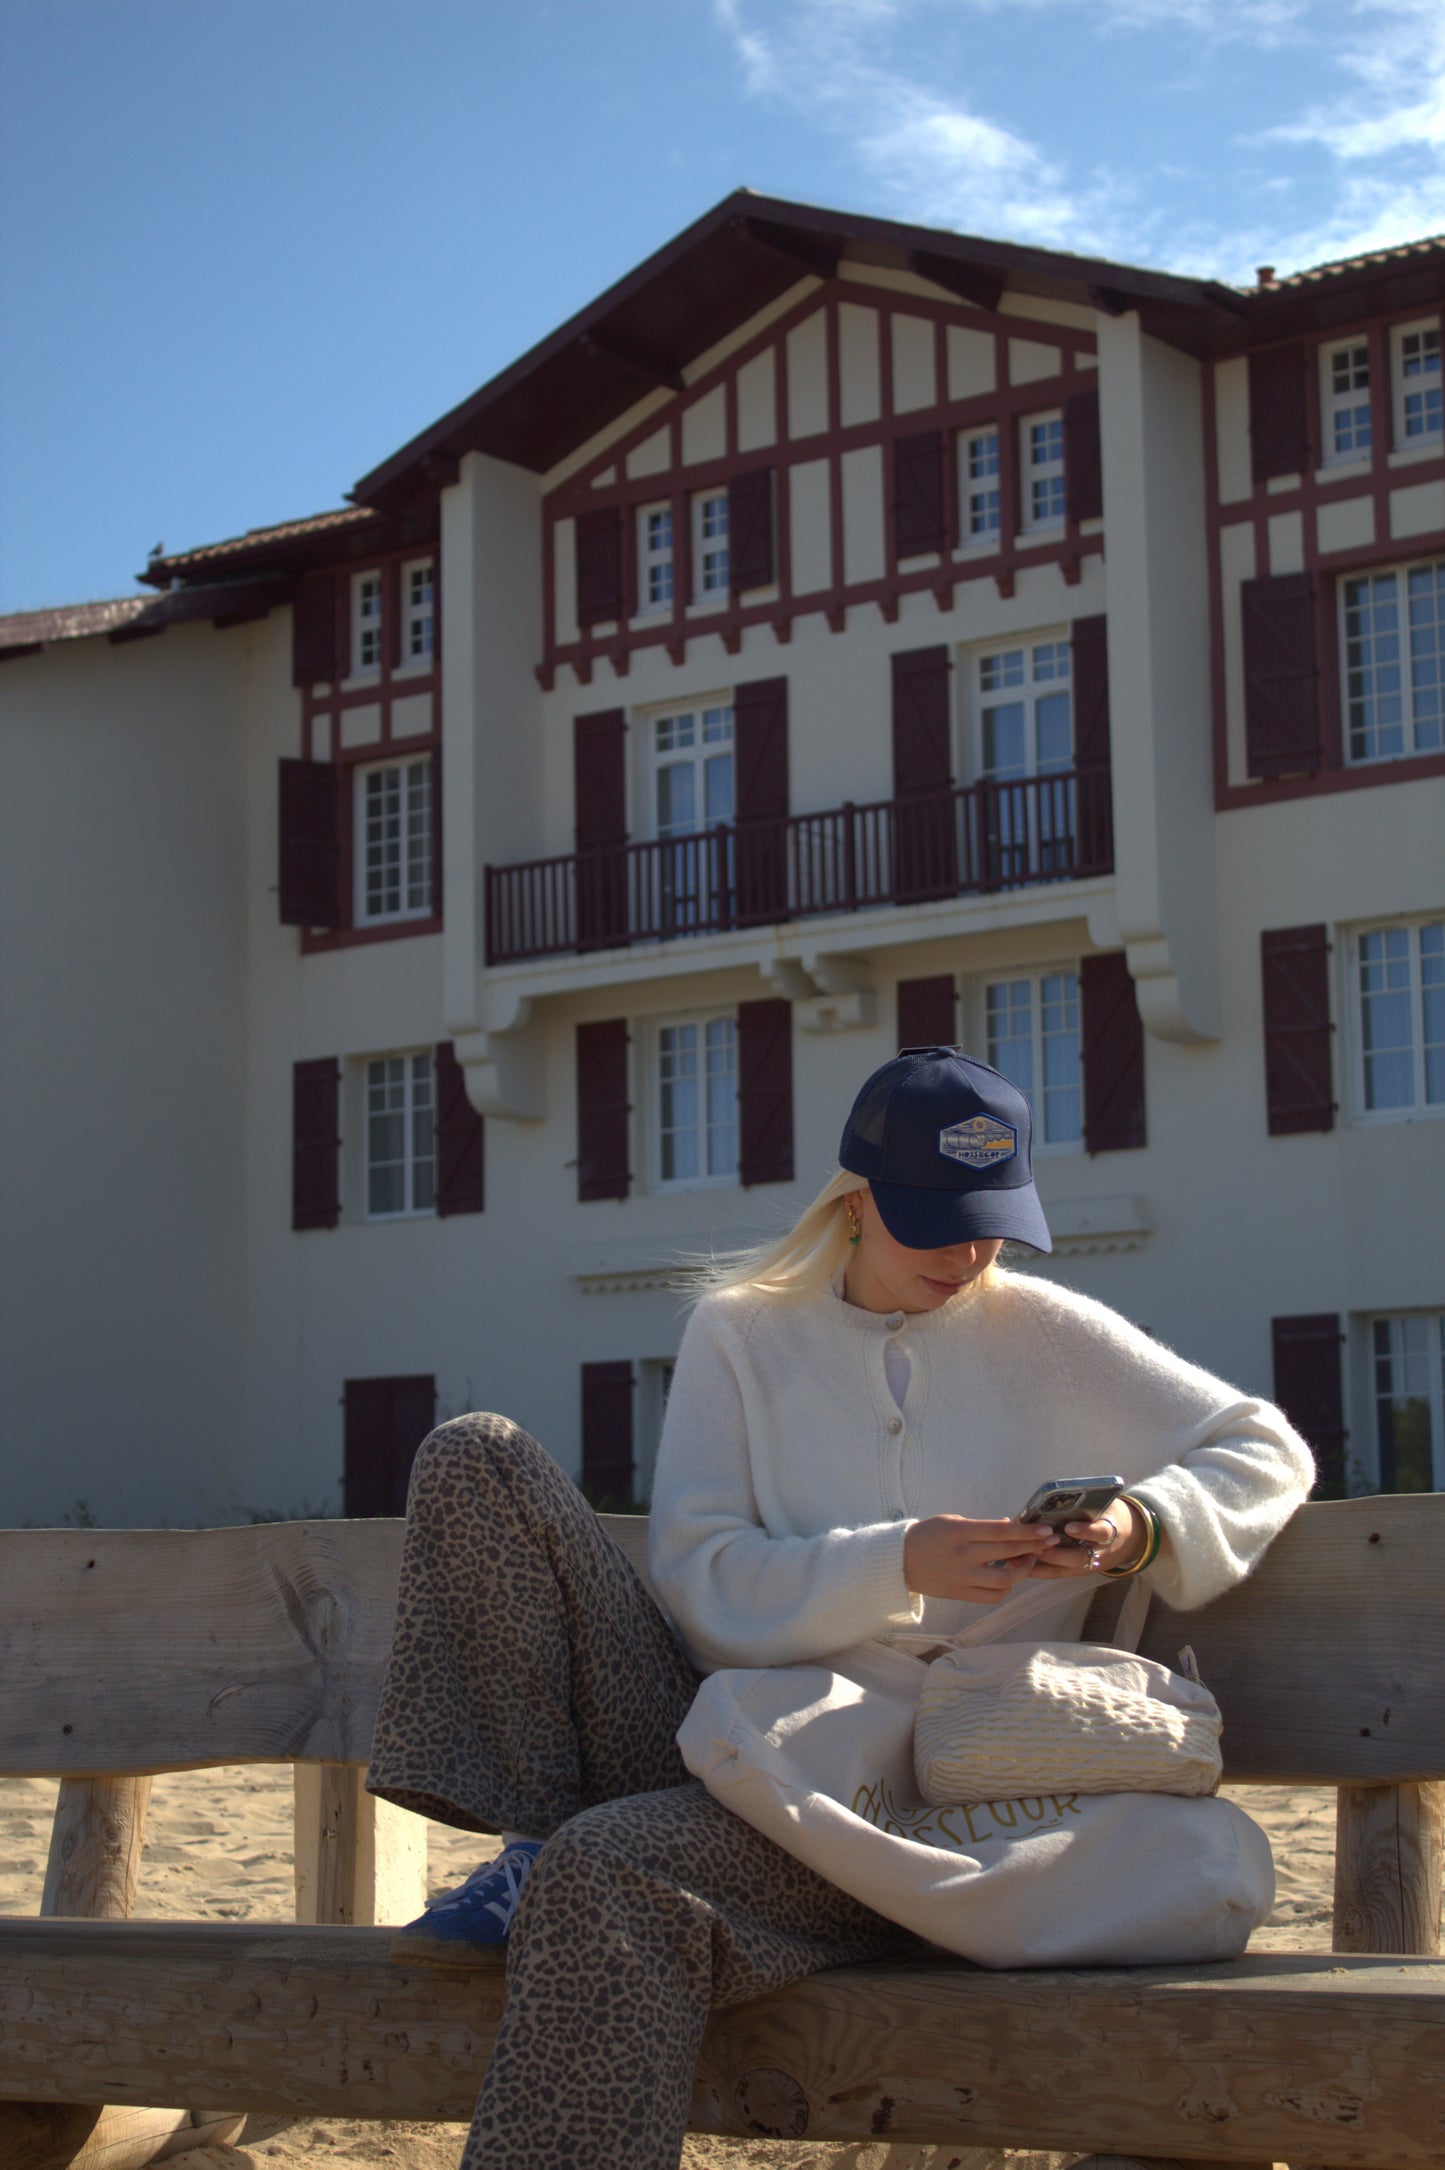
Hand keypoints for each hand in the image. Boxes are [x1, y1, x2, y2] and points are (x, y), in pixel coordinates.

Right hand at [903, 1514, 1059, 1602]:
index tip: (1045, 1530)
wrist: (899, 1561)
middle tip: (1048, 1543)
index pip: (1001, 1532)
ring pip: (1004, 1580)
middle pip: (1007, 1554)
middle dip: (1033, 1547)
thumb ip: (981, 1527)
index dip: (1026, 1532)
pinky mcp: (960, 1594)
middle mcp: (963, 1556)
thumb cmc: (927, 1535)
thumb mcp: (952, 1521)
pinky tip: (1009, 1579)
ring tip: (1029, 1561)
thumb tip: (1010, 1526)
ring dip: (1022, 1571)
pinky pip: (992, 1596)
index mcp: (960, 1533)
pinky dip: (1005, 1589)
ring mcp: (962, 1578)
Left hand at [1026, 1498, 1146, 1577]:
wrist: (1128, 1537)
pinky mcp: (1078, 1571)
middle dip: (1057, 1553)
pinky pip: (1058, 1574)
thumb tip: (1051, 1497)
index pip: (1101, 1532)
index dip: (1086, 1531)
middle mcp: (1099, 1552)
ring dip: (1042, 1564)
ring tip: (1022, 1556)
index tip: (1069, 1527)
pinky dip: (1039, 1570)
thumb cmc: (1107, 1514)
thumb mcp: (1103, 1506)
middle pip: (1079, 1558)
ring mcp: (1088, 1565)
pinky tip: (1020, 1563)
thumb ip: (1085, 1503)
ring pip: (1065, 1569)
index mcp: (1109, 1530)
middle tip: (1038, 1545)